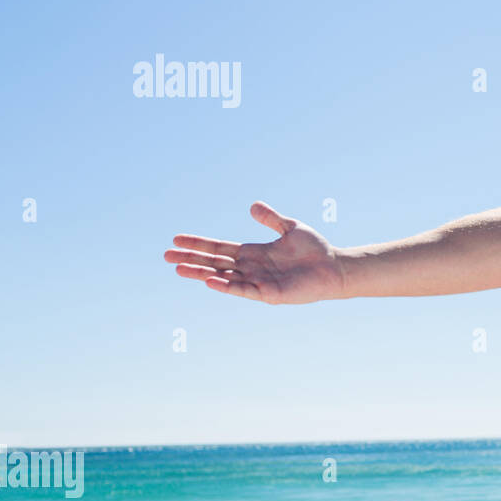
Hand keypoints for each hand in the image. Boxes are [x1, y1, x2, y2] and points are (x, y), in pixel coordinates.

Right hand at [164, 201, 344, 303]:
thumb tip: (252, 206)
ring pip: (223, 277)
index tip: (176, 239)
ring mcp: (258, 282)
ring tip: (179, 268)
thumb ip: (271, 218)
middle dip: (191, 259)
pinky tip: (210, 280)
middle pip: (214, 263)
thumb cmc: (315, 250)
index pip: (219, 248)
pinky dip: (226, 285)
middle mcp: (251, 268)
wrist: (334, 268)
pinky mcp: (269, 294)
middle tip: (165, 256)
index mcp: (253, 253)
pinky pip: (243, 290)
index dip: (198, 244)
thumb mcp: (290, 228)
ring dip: (201, 273)